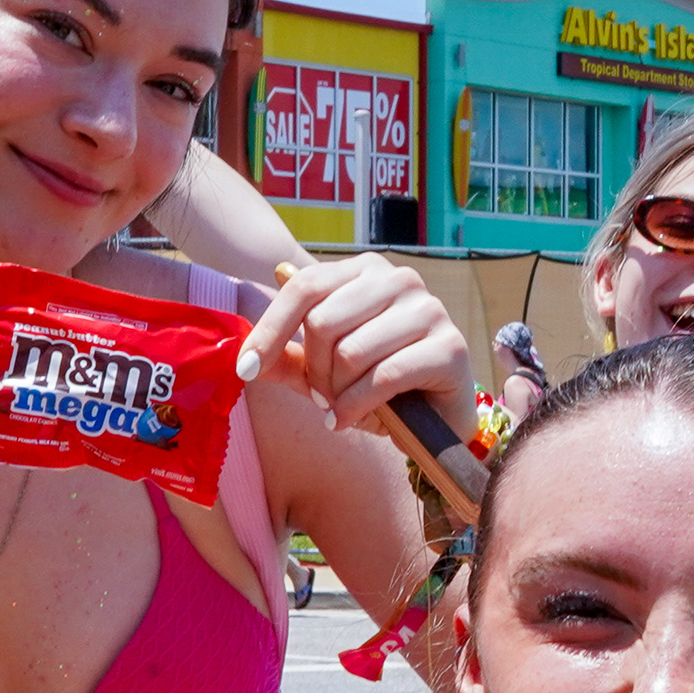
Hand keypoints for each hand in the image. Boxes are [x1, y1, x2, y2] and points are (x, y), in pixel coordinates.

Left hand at [237, 256, 472, 434]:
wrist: (435, 420)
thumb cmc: (377, 388)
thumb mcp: (321, 372)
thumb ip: (286, 358)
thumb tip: (243, 345)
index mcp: (365, 272)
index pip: (304, 287)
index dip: (270, 330)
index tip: (245, 370)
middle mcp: (399, 280)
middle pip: (323, 322)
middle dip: (314, 371)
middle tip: (323, 397)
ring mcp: (429, 309)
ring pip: (351, 352)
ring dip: (337, 393)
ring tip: (343, 407)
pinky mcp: (450, 347)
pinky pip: (383, 377)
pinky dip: (357, 407)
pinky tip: (350, 421)